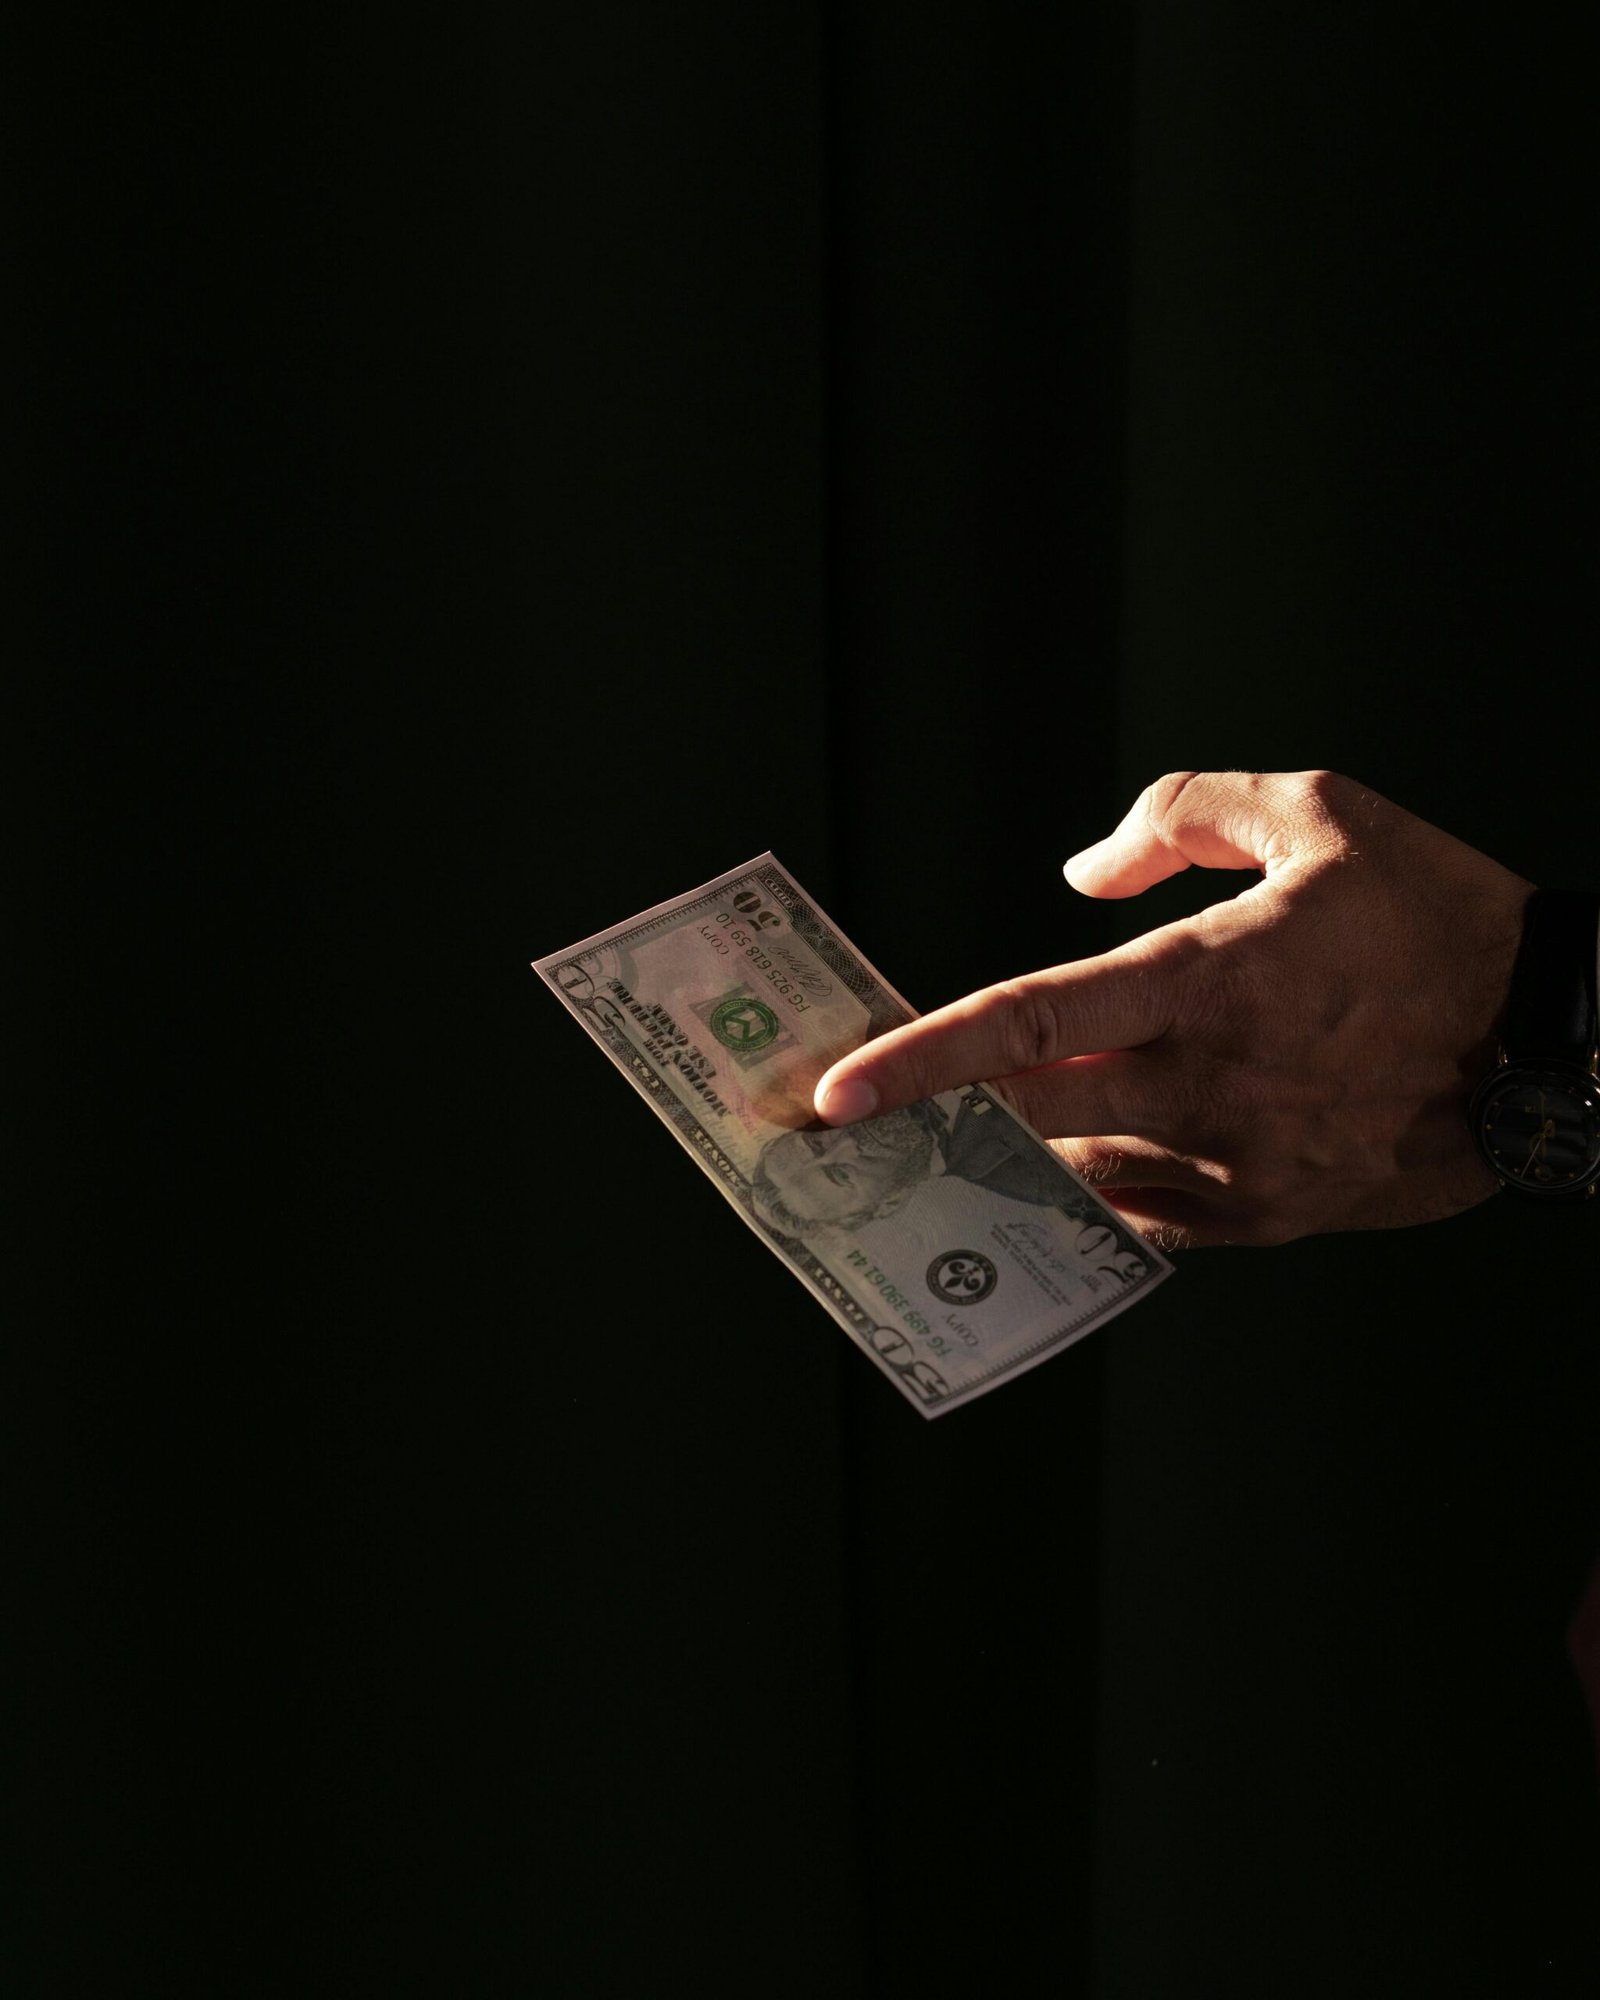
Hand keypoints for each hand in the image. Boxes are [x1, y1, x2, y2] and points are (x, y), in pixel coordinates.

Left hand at [813, 771, 1532, 1246]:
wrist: (1559, 1039)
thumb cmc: (1438, 913)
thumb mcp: (1320, 810)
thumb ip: (1181, 817)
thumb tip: (1079, 873)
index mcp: (1210, 979)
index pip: (1030, 1023)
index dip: (921, 1058)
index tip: (834, 1094)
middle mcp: (1213, 1085)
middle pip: (1030, 1120)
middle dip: (934, 1125)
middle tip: (855, 1133)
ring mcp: (1244, 1167)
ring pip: (1082, 1177)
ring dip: (1016, 1158)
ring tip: (960, 1140)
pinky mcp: (1274, 1218)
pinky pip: (1149, 1221)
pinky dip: (1101, 1190)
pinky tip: (1078, 1163)